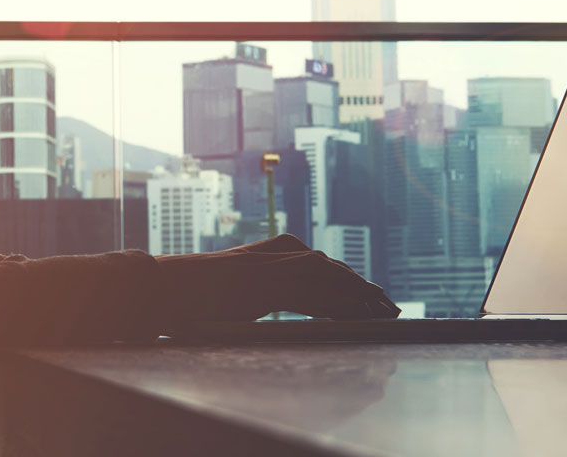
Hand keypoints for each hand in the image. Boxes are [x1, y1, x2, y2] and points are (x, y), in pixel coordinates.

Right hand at [152, 234, 399, 322]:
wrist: (175, 285)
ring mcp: (278, 267)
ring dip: (361, 299)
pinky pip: (314, 296)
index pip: (327, 265)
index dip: (354, 282)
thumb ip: (270, 283)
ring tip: (383, 315)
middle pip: (337, 271)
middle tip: (391, 308)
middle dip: (366, 291)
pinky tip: (356, 319)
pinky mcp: (272, 284)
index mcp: (279, 248)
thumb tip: (293, 298)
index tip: (375, 298)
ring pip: (332, 281)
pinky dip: (339, 307)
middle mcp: (283, 253)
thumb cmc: (204, 288)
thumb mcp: (245, 282)